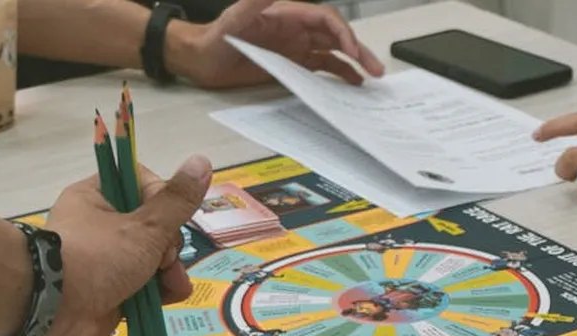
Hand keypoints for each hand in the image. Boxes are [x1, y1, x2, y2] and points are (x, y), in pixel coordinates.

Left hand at [33, 156, 210, 335]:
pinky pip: (145, 285)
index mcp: (98, 197)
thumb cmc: (96, 257)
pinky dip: (159, 291)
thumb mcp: (144, 227)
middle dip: (170, 245)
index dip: (164, 201)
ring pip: (153, 258)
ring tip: (174, 285)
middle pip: (154, 226)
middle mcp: (100, 225)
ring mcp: (106, 261)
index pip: (143, 184)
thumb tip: (202, 160)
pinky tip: (170, 297)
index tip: (168, 219)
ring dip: (170, 271)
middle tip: (166, 258)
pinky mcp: (111, 291)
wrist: (52, 311)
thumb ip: (177, 201)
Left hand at [165, 0, 384, 88]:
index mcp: (288, 14)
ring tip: (371, 80)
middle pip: (336, 36)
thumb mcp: (234, 18)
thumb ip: (254, 2)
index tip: (352, 52)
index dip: (343, 33)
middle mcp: (297, 30)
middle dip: (358, 51)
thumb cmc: (215, 37)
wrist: (201, 59)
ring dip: (353, 64)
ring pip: (334, 53)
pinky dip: (338, 76)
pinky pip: (321, 68)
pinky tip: (351, 86)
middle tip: (376, 69)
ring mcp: (296, 48)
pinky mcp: (292, 65)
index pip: (325, 19)